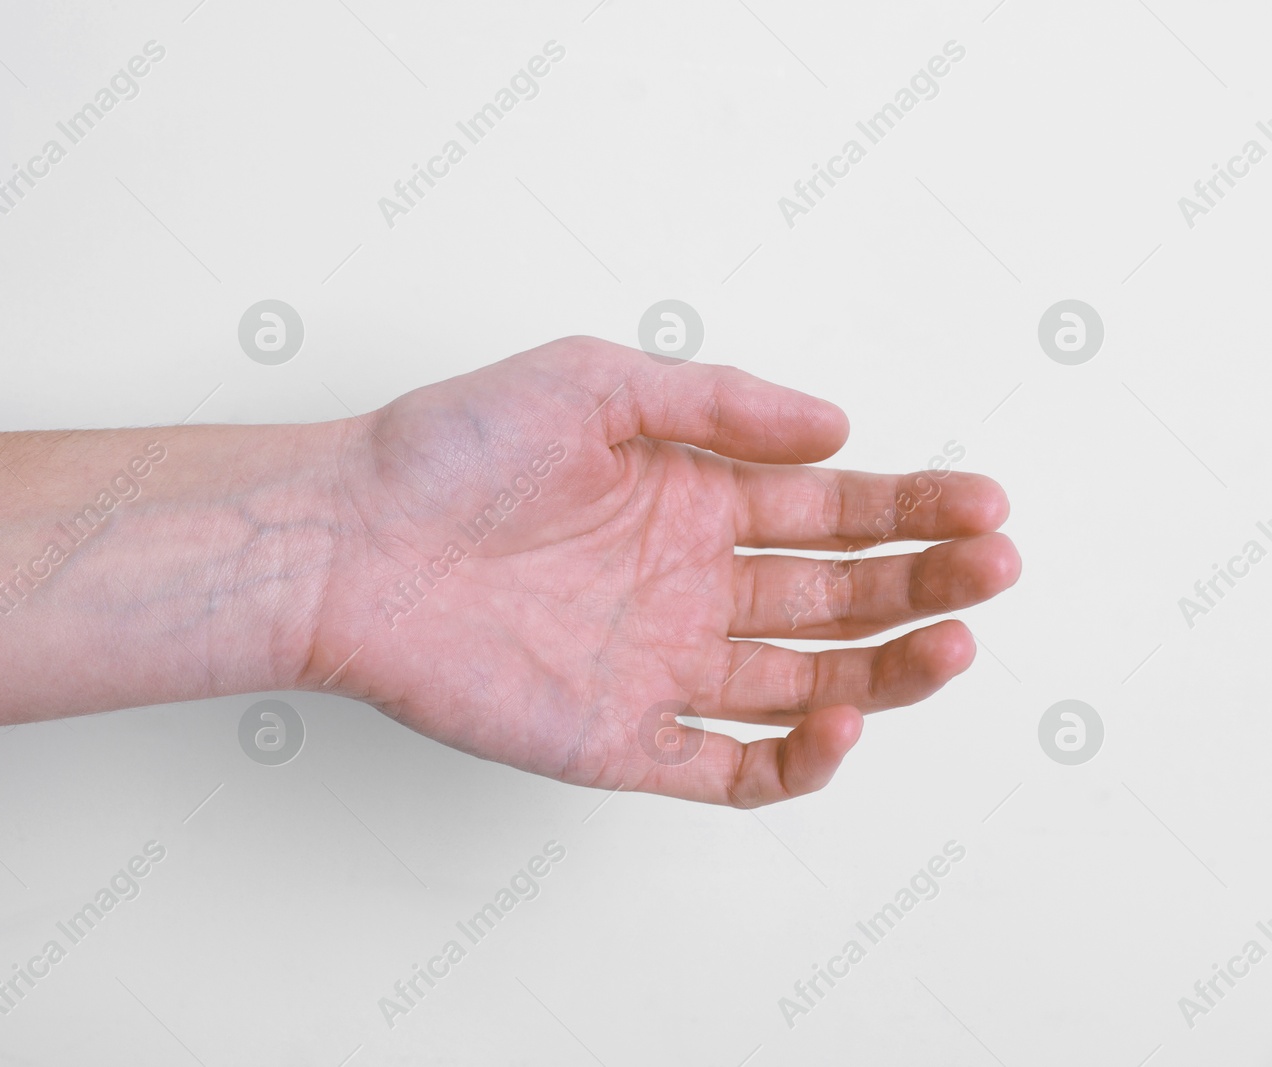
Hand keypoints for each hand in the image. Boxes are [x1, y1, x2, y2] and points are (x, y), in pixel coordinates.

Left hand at [311, 336, 1018, 806]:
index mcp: (691, 500)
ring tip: (951, 641)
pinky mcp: (620, 739)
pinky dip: (797, 758)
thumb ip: (721, 403)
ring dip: (890, 669)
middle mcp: (688, 585)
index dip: (916, 508)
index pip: (833, 511)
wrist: (348, 541)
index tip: (984, 503)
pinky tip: (842, 717)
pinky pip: (730, 769)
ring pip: (807, 684)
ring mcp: (660, 667)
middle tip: (991, 568)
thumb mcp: (597, 382)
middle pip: (839, 598)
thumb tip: (839, 428)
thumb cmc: (451, 452)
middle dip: (925, 582)